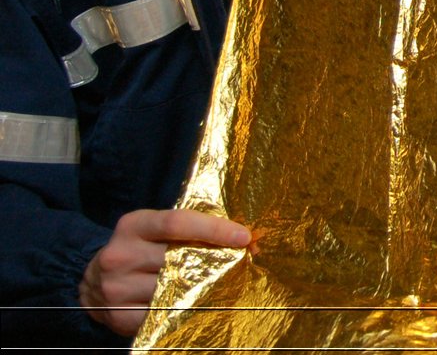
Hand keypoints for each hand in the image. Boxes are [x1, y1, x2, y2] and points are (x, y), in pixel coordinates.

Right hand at [80, 209, 251, 335]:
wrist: (92, 279)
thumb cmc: (139, 247)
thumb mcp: (155, 229)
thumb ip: (190, 229)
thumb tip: (245, 238)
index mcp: (133, 225)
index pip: (177, 223)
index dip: (214, 229)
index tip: (244, 236)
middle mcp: (120, 254)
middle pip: (179, 258)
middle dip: (216, 261)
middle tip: (240, 262)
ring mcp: (116, 287)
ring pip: (174, 289)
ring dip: (202, 288)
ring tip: (218, 283)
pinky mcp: (118, 315)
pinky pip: (161, 314)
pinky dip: (182, 309)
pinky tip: (193, 302)